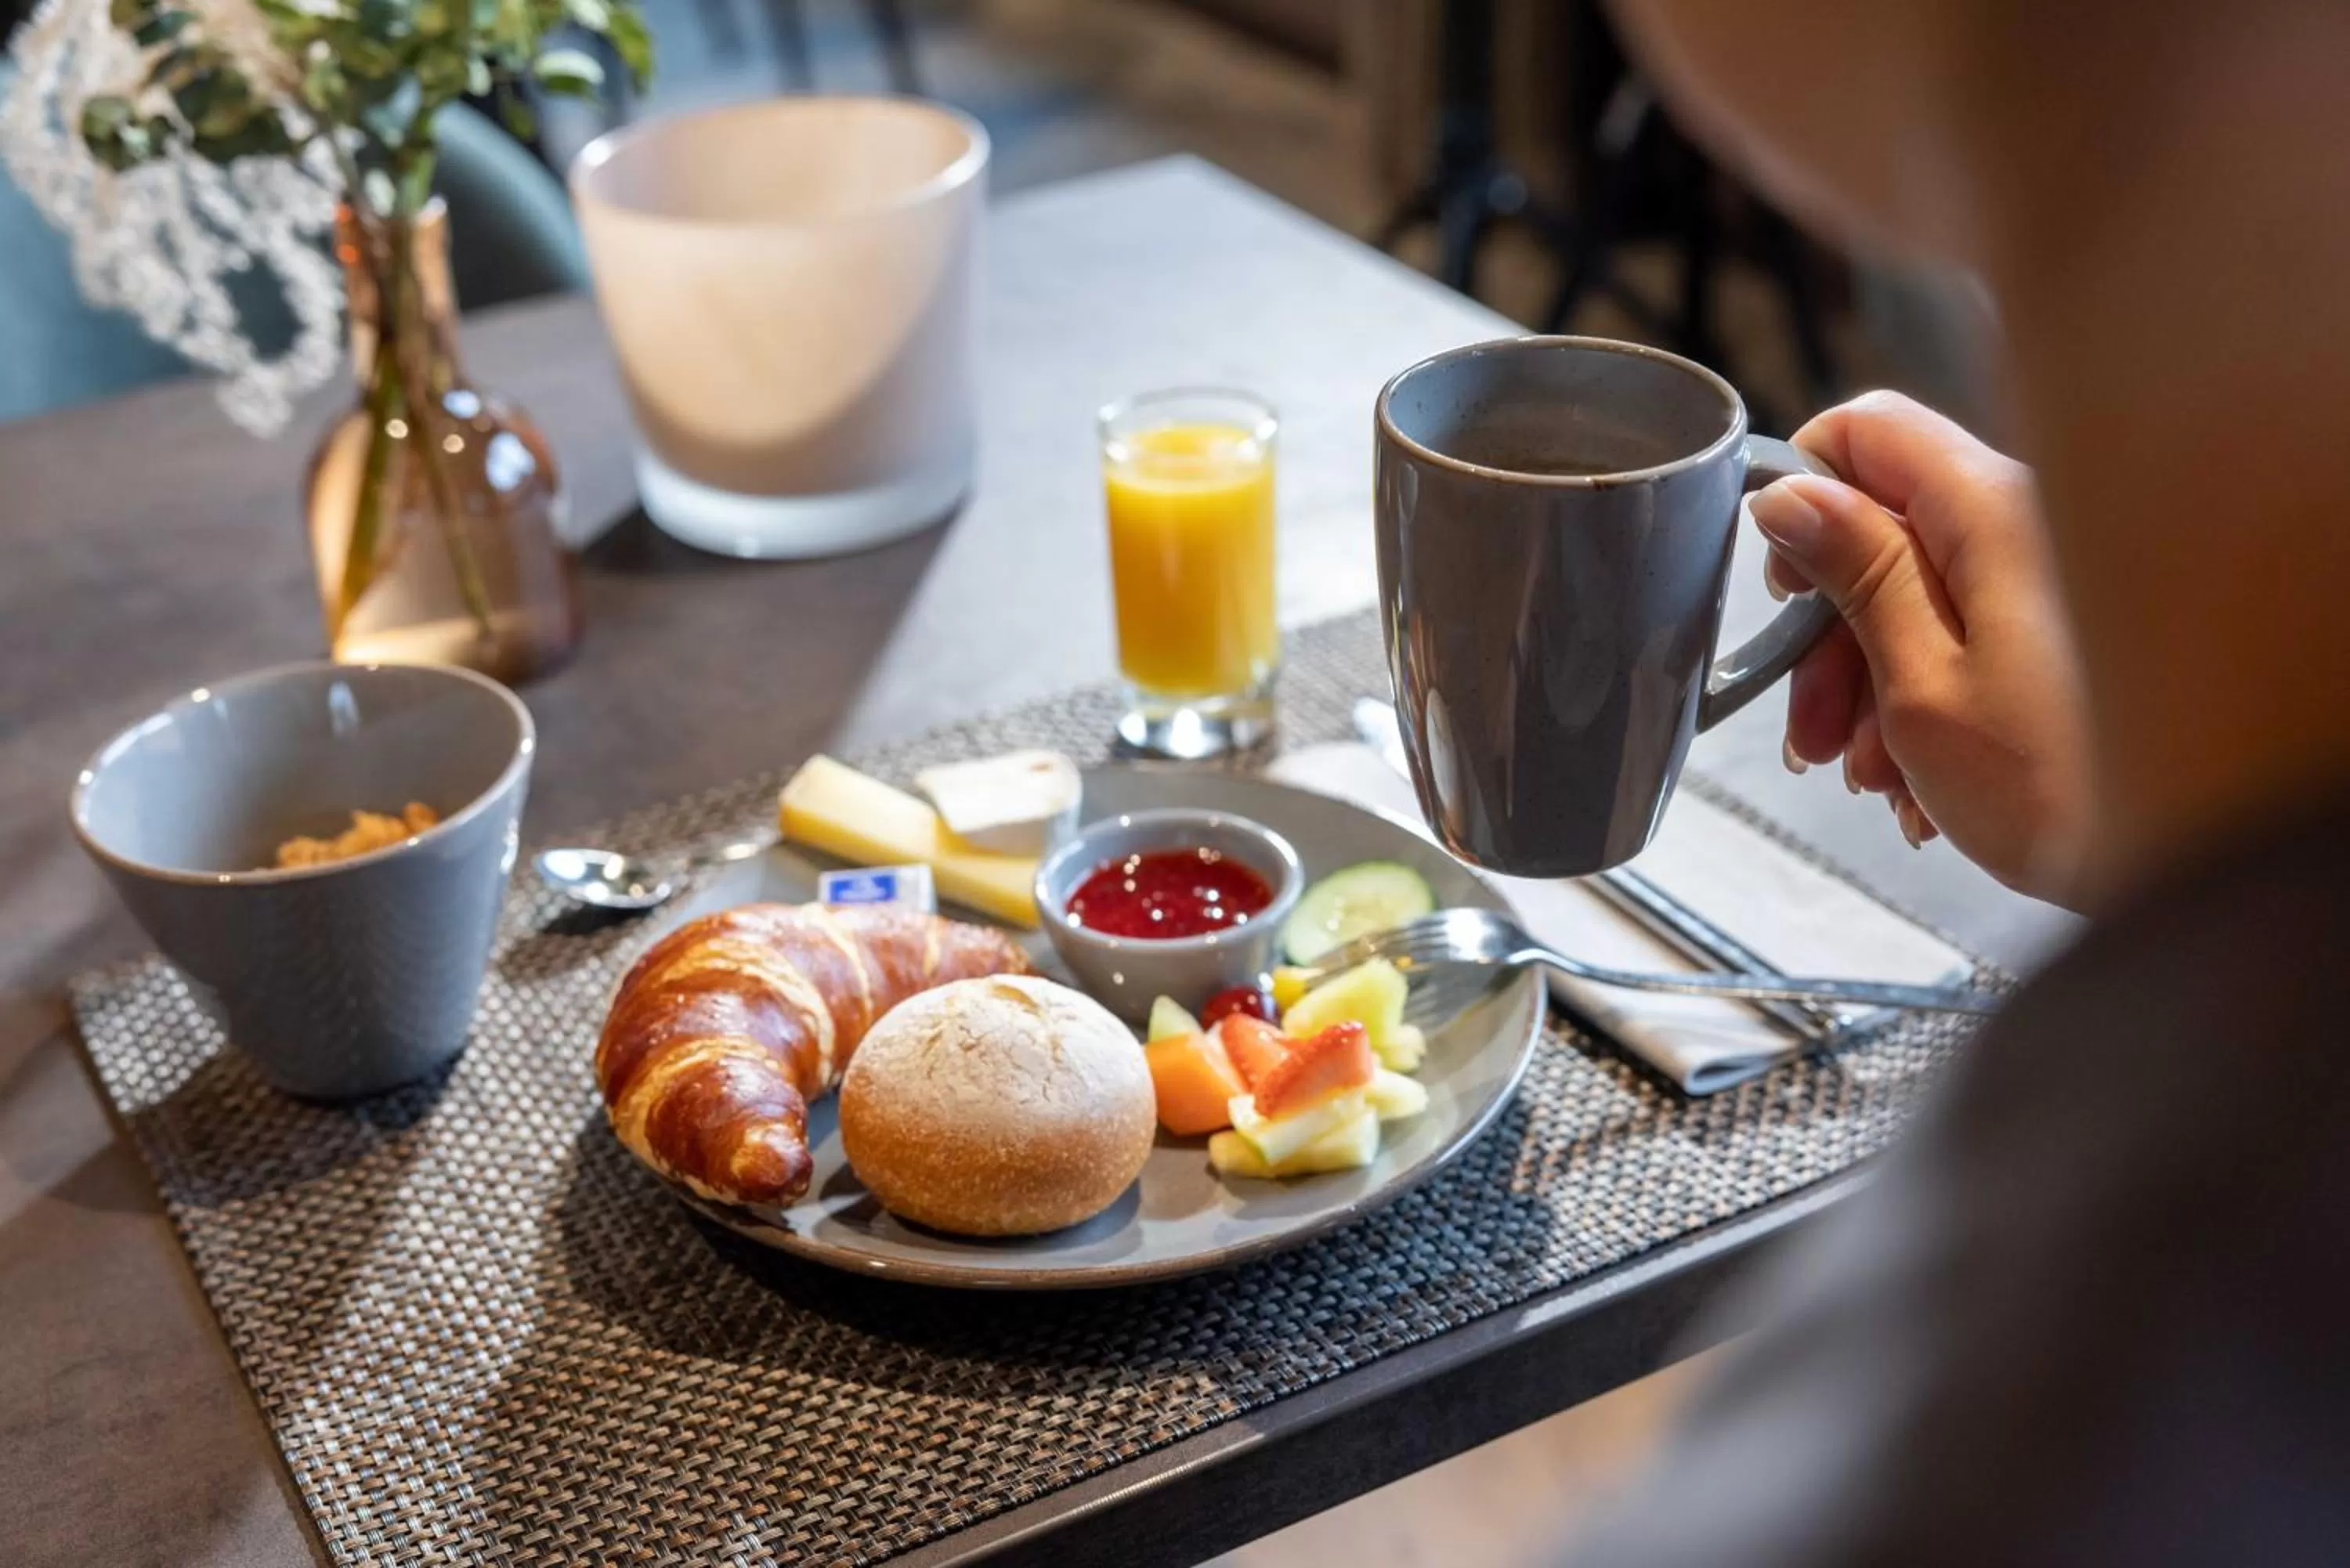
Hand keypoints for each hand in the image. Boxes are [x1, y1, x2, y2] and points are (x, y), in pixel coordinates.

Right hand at [1750, 391, 2091, 902]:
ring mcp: (2053, 579)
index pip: (1868, 431)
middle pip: (1888, 531)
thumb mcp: (1922, 681)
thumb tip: (1790, 496)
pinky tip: (1924, 789)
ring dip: (1873, 688)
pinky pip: (1972, 638)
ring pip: (1923, 596)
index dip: (1807, 497)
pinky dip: (1930, 706)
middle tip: (1812, 735)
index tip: (1785, 590)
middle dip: (1831, 634)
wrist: (2191, 868)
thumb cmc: (2059, 784)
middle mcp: (2030, 523)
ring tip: (1876, 784)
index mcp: (1991, 509)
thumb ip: (1857, 574)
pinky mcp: (2066, 633)